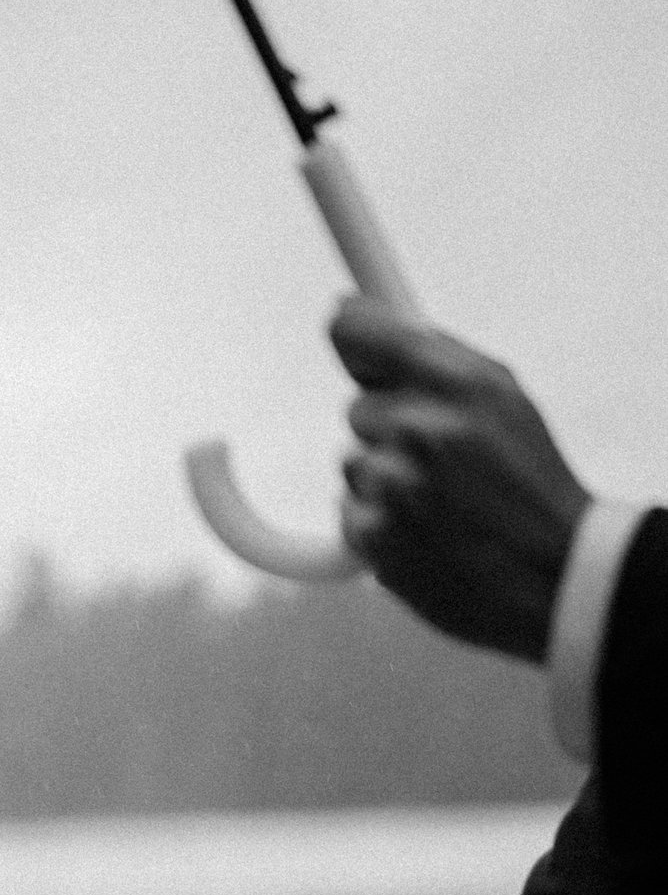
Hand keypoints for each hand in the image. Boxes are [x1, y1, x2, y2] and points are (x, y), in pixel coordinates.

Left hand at [331, 298, 590, 662]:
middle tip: (442, 460)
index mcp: (464, 387)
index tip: (345, 330)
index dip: (350, 332)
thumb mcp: (505, 400)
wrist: (549, 577)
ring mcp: (394, 489)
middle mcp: (424, 431)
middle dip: (388, 430)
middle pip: (358, 410)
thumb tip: (349, 317)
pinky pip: (349, 515)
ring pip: (352, 465)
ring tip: (438, 502)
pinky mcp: (374, 540)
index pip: (363, 335)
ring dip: (383, 481)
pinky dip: (377, 524)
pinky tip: (423, 533)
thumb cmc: (527, 484)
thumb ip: (435, 360)